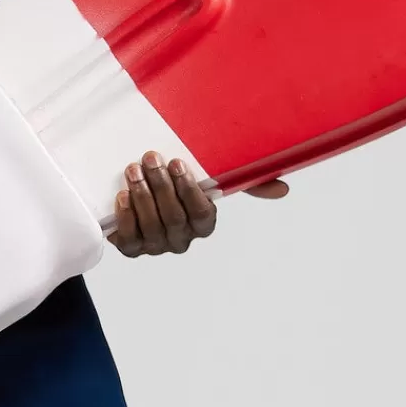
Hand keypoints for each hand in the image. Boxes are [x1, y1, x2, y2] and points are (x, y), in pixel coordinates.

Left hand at [108, 151, 288, 256]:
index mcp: (203, 223)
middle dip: (162, 187)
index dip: (189, 191)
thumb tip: (283, 188)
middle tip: (151, 159)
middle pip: (175, 218)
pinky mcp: (131, 247)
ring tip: (134, 170)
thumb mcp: (209, 176)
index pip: (202, 214)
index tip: (179, 163)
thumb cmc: (177, 181)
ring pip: (152, 227)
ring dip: (142, 196)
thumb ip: (244, 181)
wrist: (136, 186)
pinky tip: (123, 195)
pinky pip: (129, 239)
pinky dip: (126, 217)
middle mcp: (182, 239)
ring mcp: (156, 245)